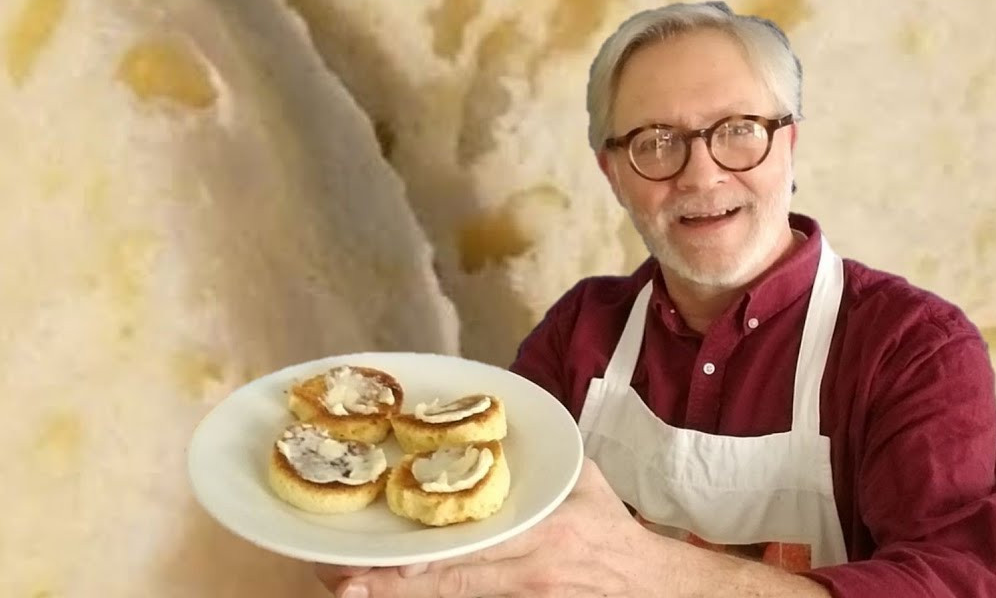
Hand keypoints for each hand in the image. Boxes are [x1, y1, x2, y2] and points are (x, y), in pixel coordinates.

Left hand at [322, 458, 673, 597]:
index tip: (376, 557)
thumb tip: (494, 424)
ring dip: (398, 594)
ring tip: (348, 586)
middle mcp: (528, 571)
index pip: (473, 549)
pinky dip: (428, 595)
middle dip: (391, 585)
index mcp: (544, 532)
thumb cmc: (610, 525)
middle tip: (340, 579)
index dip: (422, 560)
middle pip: (449, 585)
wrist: (645, 583)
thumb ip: (538, 460)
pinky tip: (390, 589)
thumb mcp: (582, 478)